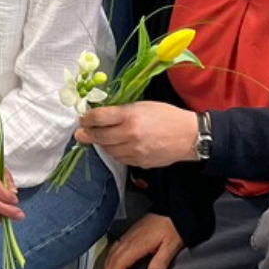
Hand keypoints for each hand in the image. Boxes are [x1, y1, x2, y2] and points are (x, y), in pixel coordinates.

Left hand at [74, 100, 199, 168]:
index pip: (99, 117)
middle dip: (87, 135)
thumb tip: (101, 116)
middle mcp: (130, 134)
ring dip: (102, 144)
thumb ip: (122, 111)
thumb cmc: (167, 116)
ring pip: (108, 150)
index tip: (83, 120)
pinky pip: (120, 159)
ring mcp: (134, 151)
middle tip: (80, 134)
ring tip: (101, 138)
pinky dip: (115, 152)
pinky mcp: (139, 162)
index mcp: (130, 116)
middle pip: (100, 136)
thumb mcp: (143, 105)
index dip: (87, 119)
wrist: (188, 136)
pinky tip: (117, 146)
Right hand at [98, 213, 185, 268]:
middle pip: (112, 260)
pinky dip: (110, 260)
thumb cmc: (173, 227)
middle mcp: (128, 240)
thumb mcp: (171, 245)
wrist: (173, 209)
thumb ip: (161, 261)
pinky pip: (114, 248)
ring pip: (111, 254)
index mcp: (137, 244)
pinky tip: (110, 265)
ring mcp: (128, 236)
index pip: (120, 263)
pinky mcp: (130, 234)